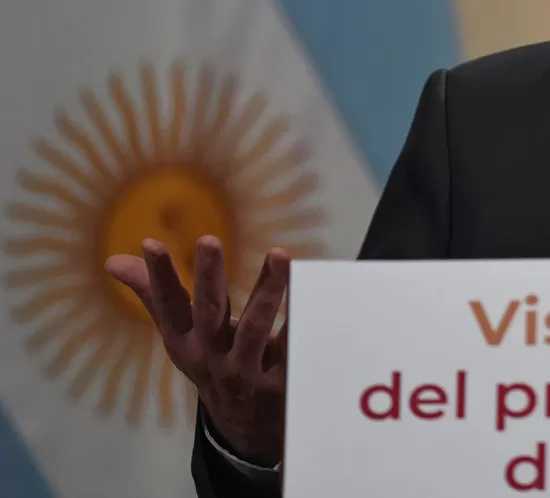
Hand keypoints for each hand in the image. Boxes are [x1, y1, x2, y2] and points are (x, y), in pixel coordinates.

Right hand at [105, 236, 289, 465]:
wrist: (246, 428)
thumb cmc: (213, 363)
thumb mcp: (180, 336)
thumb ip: (155, 295)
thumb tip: (113, 260)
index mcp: (186, 342)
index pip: (168, 306)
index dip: (159, 277)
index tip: (151, 243)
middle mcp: (212, 357)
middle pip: (209, 314)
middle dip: (209, 278)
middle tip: (209, 240)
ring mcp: (246, 371)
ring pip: (256, 329)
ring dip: (267, 291)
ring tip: (279, 255)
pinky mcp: (281, 382)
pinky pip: (294, 348)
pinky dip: (302, 322)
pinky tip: (316, 293)